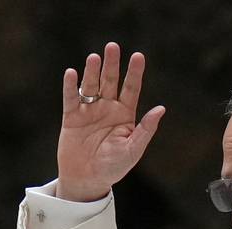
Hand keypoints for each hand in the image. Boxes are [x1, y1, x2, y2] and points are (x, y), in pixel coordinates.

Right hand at [56, 42, 165, 201]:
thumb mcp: (133, 149)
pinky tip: (72, 73)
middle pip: (111, 81)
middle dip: (112, 65)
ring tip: (95, 58)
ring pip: (91, 86)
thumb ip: (145, 129)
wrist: (88, 179)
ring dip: (92, 72)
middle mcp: (108, 108)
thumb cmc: (114, 167)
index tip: (139, 56)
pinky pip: (71, 98)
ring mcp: (89, 111)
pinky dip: (71, 86)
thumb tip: (161, 109)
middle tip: (113, 46)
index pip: (131, 89)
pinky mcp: (72, 117)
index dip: (135, 73)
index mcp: (125, 115)